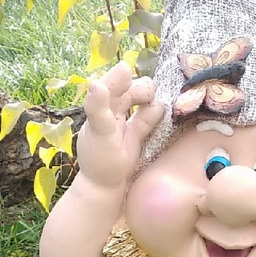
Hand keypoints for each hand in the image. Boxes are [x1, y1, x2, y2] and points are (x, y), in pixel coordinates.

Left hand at [76, 62, 162, 191]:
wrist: (108, 186)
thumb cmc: (99, 160)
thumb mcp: (98, 132)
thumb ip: (98, 107)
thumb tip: (96, 81)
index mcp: (99, 107)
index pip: (109, 83)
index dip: (119, 76)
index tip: (128, 70)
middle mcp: (112, 109)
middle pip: (130, 86)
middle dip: (141, 88)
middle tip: (146, 97)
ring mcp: (126, 119)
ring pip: (142, 97)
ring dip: (149, 97)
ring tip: (152, 105)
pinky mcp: (138, 131)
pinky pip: (150, 114)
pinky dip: (156, 110)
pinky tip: (159, 113)